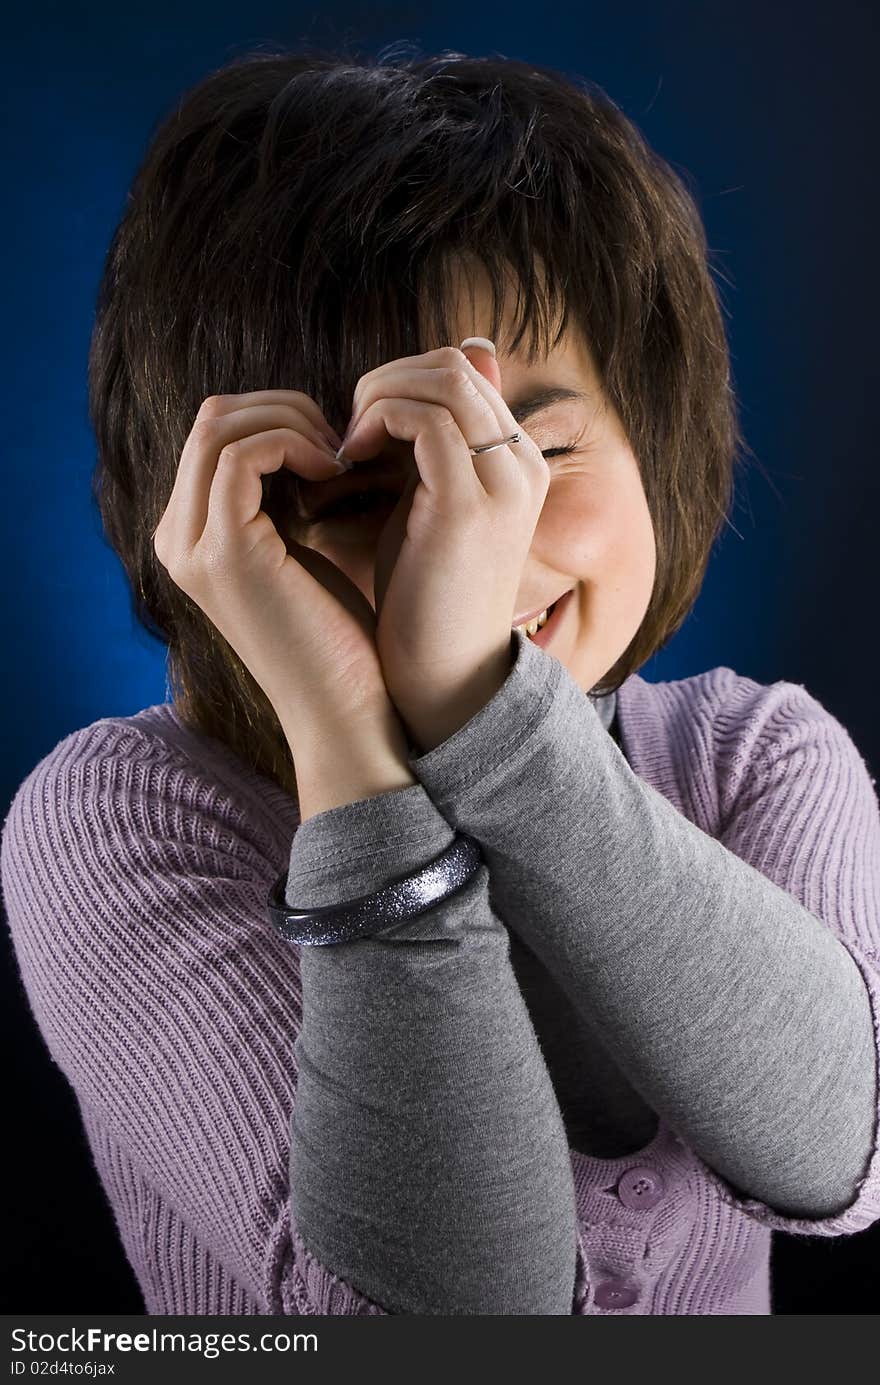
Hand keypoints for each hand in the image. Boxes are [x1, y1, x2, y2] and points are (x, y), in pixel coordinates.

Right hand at [152, 390, 405, 754]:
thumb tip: (305, 429)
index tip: (335, 443)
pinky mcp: (223, 553)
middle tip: (341, 438)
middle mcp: (177, 538)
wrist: (344, 710)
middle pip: (211, 418)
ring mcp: (192, 546)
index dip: (278, 417)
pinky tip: (334, 469)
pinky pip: (242, 455)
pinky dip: (293, 444)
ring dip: (292, 422)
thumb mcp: (302, 549)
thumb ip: (284, 495)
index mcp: (191, 535)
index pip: (215, 432)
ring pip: (220, 426)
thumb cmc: (338, 636)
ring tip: (340, 455)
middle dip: (284, 409)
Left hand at [338, 344, 550, 751]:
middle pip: (452, 364)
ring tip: (343, 446)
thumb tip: (396, 397)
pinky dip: (372, 424)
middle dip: (383, 384)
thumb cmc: (423, 601)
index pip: (461, 372)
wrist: (444, 679)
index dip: (398, 386)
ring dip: (374, 400)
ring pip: (439, 379)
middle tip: (343, 433)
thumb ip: (421, 452)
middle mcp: (522, 463)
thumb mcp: (424, 510)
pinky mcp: (470, 505)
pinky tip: (344, 463)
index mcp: (518, 463)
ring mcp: (503, 481)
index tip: (357, 430)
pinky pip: (422, 419)